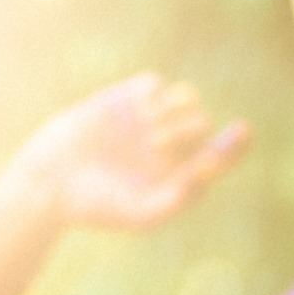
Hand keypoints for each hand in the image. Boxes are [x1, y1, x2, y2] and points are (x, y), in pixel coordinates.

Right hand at [11, 73, 248, 231]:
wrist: (50, 184)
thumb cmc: (100, 207)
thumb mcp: (147, 212)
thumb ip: (185, 194)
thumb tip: (214, 164)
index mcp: (179, 172)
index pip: (221, 153)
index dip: (236, 143)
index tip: (243, 131)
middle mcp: (168, 145)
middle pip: (200, 122)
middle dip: (187, 129)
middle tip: (156, 145)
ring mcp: (146, 120)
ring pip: (185, 97)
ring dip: (175, 110)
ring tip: (147, 133)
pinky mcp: (121, 101)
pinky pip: (153, 83)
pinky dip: (152, 92)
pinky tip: (137, 112)